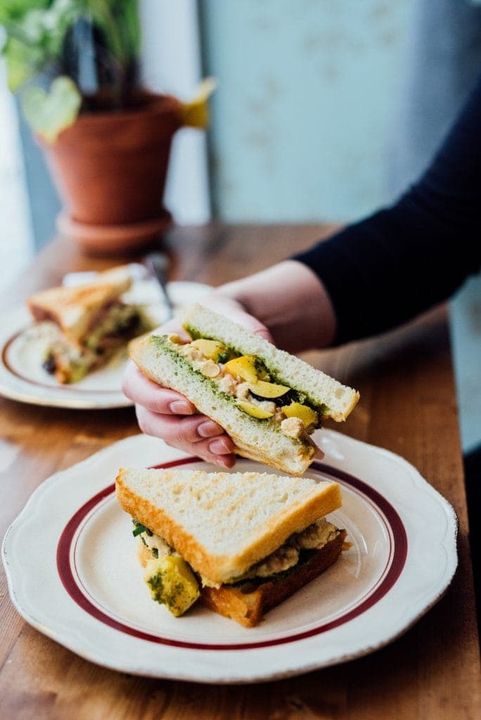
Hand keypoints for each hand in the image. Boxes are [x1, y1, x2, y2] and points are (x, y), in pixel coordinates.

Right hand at [122, 295, 271, 467]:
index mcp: (150, 360)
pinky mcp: (192, 427)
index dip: (156, 399)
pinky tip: (230, 458)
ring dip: (198, 446)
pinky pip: (195, 446)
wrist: (233, 334)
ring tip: (226, 446)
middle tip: (213, 429)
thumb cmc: (222, 320)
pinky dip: (211, 454)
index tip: (187, 403)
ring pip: (172, 439)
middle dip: (181, 429)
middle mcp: (154, 390)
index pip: (135, 385)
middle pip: (151, 421)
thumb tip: (263, 346)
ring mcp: (171, 413)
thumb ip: (242, 328)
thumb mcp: (229, 316)